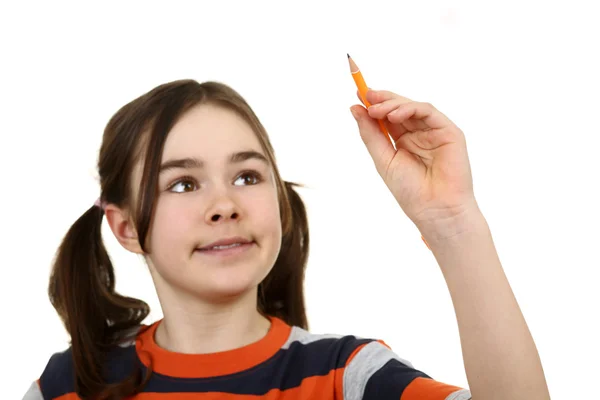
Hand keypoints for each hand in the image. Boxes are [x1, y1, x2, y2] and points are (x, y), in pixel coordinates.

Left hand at [350, 89, 478, 233]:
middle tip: (366, 96)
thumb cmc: (410, 191)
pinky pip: (428, 112)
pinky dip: (410, 108)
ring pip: (413, 107)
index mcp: (403, 141)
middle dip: (382, 100)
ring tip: (377, 110)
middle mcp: (419, 134)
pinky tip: (395, 115)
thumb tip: (355, 108)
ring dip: (393, 104)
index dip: (374, 104)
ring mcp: (434, 131)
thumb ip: (370, 134)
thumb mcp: (383, 159)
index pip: (387, 116)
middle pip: (400, 108)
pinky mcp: (449, 132)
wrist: (434, 209)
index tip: (358, 93)